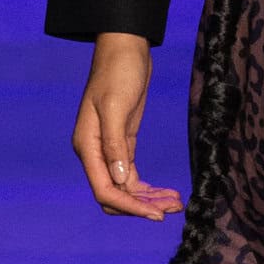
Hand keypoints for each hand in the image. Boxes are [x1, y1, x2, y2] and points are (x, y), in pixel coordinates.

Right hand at [72, 33, 183, 220]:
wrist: (125, 49)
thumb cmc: (118, 72)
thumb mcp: (117, 106)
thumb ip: (115, 145)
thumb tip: (120, 180)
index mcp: (87, 146)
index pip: (105, 190)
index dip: (130, 206)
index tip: (156, 214)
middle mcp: (94, 153)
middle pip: (115, 195)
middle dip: (142, 206)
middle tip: (173, 208)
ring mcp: (109, 151)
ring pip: (126, 189)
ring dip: (149, 199)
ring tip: (177, 203)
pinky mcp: (123, 145)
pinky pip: (133, 178)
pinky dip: (149, 188)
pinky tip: (168, 192)